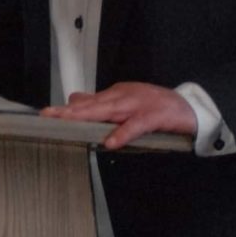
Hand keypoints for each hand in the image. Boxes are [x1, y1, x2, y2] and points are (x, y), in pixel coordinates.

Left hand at [42, 81, 196, 149]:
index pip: (88, 101)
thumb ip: (101, 103)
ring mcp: (138, 105)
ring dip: (88, 116)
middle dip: (70, 110)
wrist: (189, 107)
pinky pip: (135, 126)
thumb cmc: (156, 107)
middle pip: (93, 104)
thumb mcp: (126, 102)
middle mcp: (124, 96)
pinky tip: (110, 142)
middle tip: (49, 115)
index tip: (46, 114)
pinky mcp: (153, 117)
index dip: (68, 108)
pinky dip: (122, 134)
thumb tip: (74, 100)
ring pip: (109, 110)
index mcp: (117, 94)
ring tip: (69, 122)